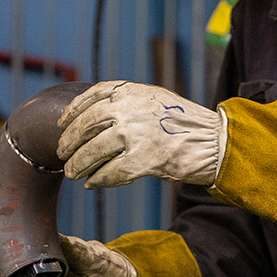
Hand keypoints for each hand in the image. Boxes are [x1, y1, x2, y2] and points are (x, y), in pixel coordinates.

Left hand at [56, 81, 224, 188]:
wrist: (214, 141)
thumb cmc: (185, 122)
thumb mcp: (155, 99)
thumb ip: (127, 102)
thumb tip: (95, 114)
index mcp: (131, 92)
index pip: (92, 97)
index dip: (72, 110)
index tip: (61, 123)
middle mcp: (129, 109)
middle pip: (86, 125)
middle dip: (70, 141)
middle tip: (62, 153)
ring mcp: (134, 134)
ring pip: (93, 151)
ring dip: (79, 164)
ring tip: (72, 172)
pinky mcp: (143, 160)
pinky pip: (110, 172)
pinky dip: (98, 180)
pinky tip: (92, 184)